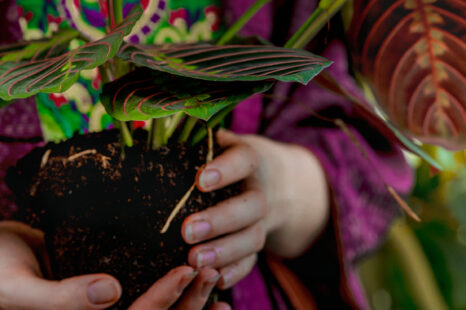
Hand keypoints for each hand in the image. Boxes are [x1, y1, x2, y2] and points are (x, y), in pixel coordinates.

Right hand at [0, 221, 229, 309]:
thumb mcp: (15, 291)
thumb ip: (58, 301)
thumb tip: (110, 292)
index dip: (162, 301)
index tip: (187, 270)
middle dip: (187, 302)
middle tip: (211, 271)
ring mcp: (103, 304)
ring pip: (152, 306)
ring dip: (186, 295)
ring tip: (213, 273)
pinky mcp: (104, 283)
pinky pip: (142, 285)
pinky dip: (168, 282)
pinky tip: (189, 268)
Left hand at [182, 130, 328, 288]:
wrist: (281, 180)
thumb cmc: (238, 158)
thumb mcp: (227, 141)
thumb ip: (202, 139)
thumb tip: (155, 130)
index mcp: (253, 159)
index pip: (244, 160)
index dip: (226, 170)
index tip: (201, 181)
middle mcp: (262, 190)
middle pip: (251, 206)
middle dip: (221, 220)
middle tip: (187, 232)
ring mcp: (265, 219)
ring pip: (253, 237)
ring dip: (225, 251)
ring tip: (194, 261)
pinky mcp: (261, 240)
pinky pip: (254, 259)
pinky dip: (236, 271)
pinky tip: (215, 279)